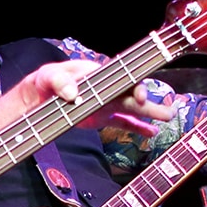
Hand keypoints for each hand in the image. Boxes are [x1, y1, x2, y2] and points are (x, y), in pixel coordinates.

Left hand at [18, 60, 175, 134]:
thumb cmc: (45, 80)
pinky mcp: (102, 117)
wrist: (38, 95)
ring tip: (168, 118)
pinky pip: (123, 122)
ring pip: (132, 109)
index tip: (140, 97)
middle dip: (150, 103)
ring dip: (150, 114)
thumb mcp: (48, 76)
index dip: (134, 86)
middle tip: (167, 112)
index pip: (121, 77)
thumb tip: (72, 92)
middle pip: (132, 94)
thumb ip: (59, 81)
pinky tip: (151, 132)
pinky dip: (138, 127)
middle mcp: (107, 87)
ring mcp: (106, 103)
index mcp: (98, 74)